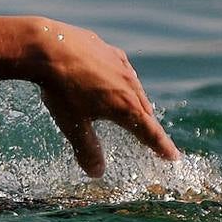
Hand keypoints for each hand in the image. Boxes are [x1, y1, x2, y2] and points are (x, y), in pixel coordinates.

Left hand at [34, 20, 178, 175]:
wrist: (48, 49)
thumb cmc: (61, 91)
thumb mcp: (73, 125)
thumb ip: (87, 149)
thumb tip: (97, 173)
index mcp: (126, 106)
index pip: (149, 132)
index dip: (161, 146)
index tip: (173, 157)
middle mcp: (131, 84)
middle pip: (145, 110)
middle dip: (148, 126)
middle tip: (152, 138)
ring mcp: (122, 65)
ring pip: (135, 89)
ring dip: (136, 103)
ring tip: (134, 112)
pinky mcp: (110, 51)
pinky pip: (122, 71)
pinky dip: (122, 83)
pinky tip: (113, 83)